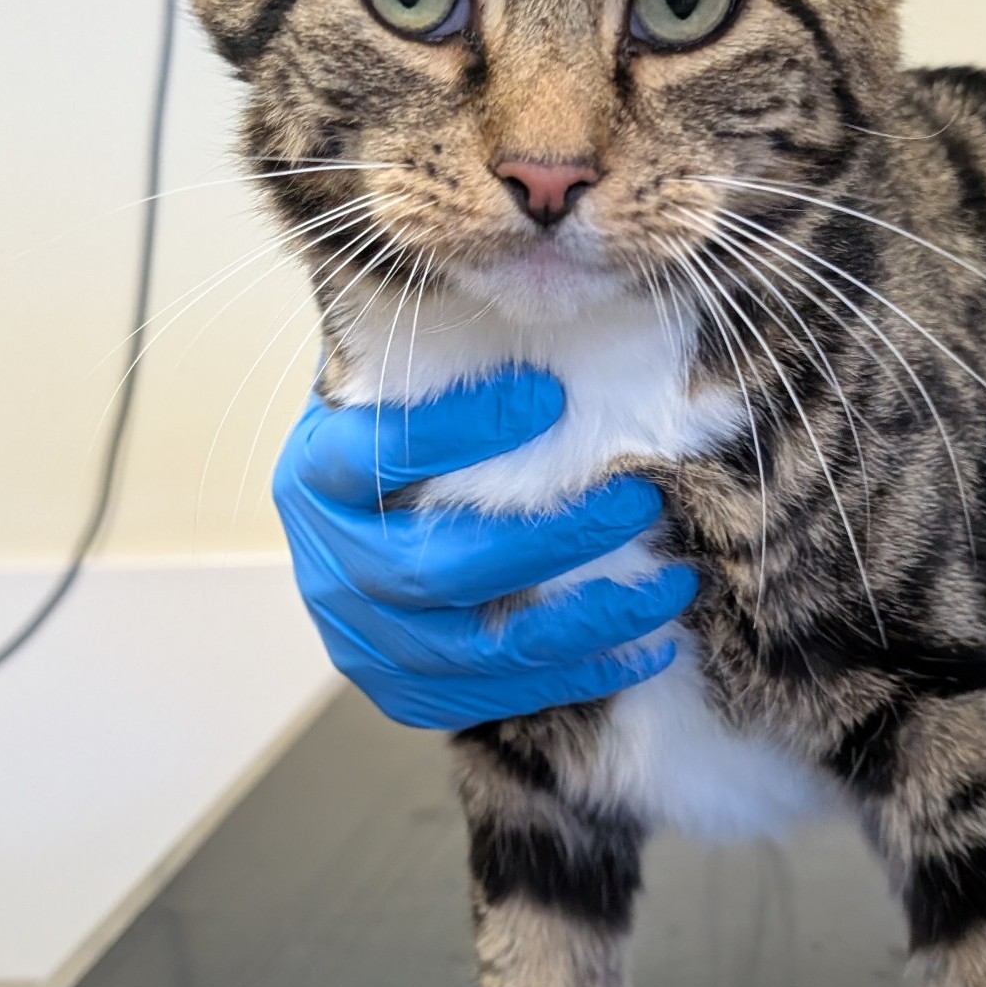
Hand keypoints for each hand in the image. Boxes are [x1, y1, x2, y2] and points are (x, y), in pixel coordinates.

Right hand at [272, 367, 695, 730]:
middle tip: (639, 497)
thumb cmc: (396, 433)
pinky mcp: (402, 691)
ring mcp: (360, 639)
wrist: (349, 520)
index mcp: (315, 475)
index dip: (460, 428)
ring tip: (671, 586)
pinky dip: (577, 675)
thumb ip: (443, 353)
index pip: (380, 453)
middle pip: (438, 568)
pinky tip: (648, 646)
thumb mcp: (394, 384)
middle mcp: (328, 566)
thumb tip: (541, 288)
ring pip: (475, 648)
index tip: (548, 396)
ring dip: (585, 619)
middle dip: (551, 538)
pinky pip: (493, 698)